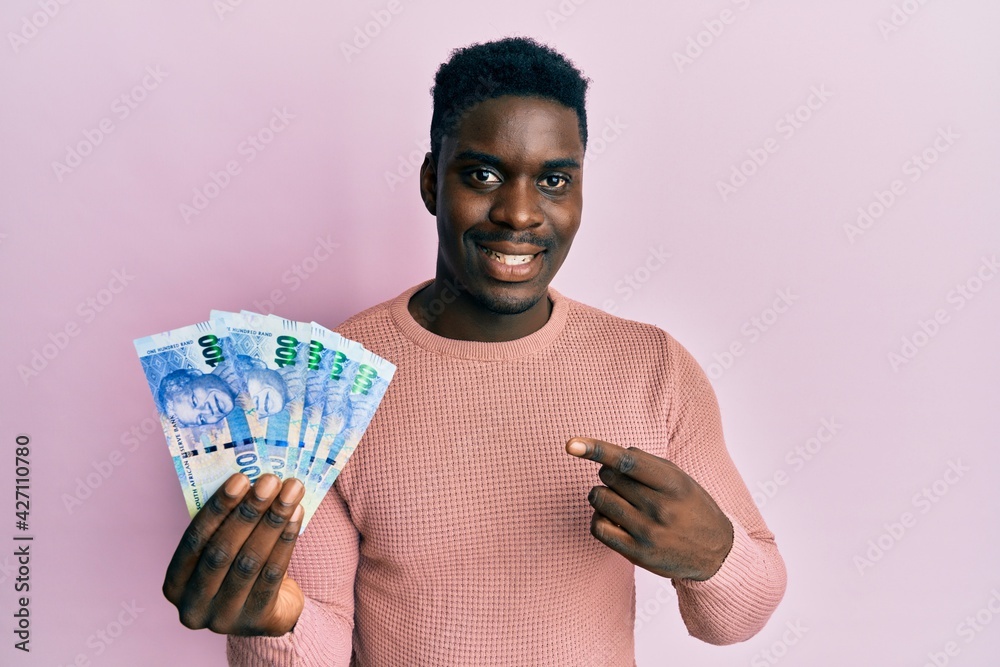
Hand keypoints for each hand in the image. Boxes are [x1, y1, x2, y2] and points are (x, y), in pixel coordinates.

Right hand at [163, 473, 305, 635]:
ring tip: (290, 491)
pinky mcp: (257, 621)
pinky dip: (286, 539)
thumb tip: (251, 480)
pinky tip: (297, 514)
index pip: (194, 540)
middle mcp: (193, 606)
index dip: (218, 508)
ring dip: (272, 520)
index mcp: (175, 584)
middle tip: (270, 480)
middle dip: (248, 511)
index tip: (240, 478)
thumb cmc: (238, 568)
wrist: (269, 612)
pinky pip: (273, 573)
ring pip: (250, 561)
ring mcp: (224, 618)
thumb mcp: (221, 551)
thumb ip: (225, 525)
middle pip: (222, 551)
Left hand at [566, 437, 733, 581]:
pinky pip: (598, 527)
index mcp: (673, 484)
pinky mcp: (637, 553)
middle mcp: (661, 508)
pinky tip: (612, 519)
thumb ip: (648, 464)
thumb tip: (611, 457)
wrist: (715, 553)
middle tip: (626, 485)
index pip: (627, 461)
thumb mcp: (681, 480)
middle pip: (608, 477)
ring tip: (620, 501)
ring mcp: (648, 532)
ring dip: (603, 496)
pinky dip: (599, 518)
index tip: (570, 445)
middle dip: (610, 475)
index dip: (597, 450)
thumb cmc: (691, 508)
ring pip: (599, 499)